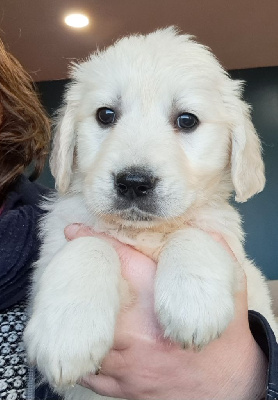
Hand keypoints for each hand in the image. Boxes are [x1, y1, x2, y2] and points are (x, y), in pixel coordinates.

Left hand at [65, 224, 266, 399]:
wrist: (229, 387)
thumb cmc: (225, 336)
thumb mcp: (233, 289)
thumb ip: (219, 255)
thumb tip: (206, 228)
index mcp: (161, 303)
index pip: (122, 263)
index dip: (95, 243)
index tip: (74, 232)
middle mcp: (138, 334)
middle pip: (92, 302)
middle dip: (76, 286)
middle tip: (64, 271)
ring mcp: (126, 364)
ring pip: (83, 339)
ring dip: (72, 321)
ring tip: (67, 306)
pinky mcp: (122, 387)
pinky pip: (89, 371)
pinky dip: (82, 355)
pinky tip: (82, 343)